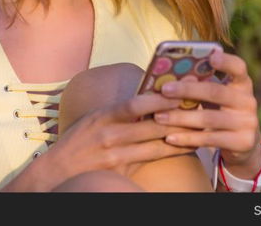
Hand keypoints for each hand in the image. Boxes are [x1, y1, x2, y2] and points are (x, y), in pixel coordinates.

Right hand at [39, 92, 200, 188]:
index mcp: (103, 116)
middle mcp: (109, 135)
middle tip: (200, 103)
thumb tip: (149, 98)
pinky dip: (170, 151)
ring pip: (156, 144)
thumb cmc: (78, 142)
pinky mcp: (120, 172)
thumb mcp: (94, 120)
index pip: (135, 103)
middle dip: (178, 113)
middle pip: (152, 124)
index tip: (180, 87)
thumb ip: (119, 112)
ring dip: (181, 135)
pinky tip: (187, 147)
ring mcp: (115, 156)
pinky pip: (151, 160)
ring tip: (202, 126)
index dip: (160, 96)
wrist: (58, 172)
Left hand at [153, 52, 260, 179]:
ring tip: (158, 117)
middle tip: (164, 89)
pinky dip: (187, 138)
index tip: (211, 57)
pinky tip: (169, 137)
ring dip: (180, 118)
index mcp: (242, 84)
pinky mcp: (242, 142)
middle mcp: (248, 101)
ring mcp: (247, 123)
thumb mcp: (217, 96)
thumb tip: (165, 74)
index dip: (226, 61)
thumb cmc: (220, 111)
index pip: (238, 67)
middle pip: (215, 92)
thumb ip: (201, 84)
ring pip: (209, 119)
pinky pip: (209, 139)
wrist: (243, 144)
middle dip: (187, 90)